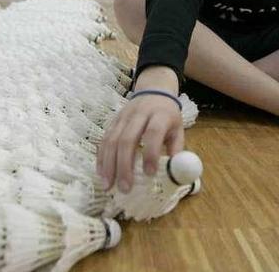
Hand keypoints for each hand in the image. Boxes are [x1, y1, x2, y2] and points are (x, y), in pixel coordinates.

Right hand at [97, 67, 184, 192]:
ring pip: (111, 140)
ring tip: (108, 185)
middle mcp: (139, 114)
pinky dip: (101, 158)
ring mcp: (123, 117)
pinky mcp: (112, 121)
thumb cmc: (167, 115)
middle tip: (125, 188)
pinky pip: (104, 139)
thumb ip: (176, 150)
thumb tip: (174, 174)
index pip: (153, 133)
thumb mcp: (178, 129)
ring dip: (108, 164)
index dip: (150, 153)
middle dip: (124, 165)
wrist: (154, 91)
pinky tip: (101, 173)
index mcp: (159, 115)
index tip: (150, 174)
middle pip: (127, 139)